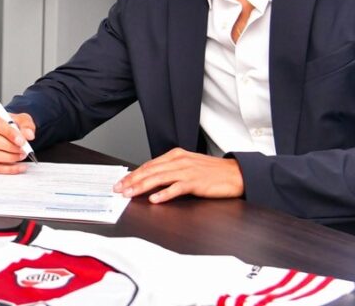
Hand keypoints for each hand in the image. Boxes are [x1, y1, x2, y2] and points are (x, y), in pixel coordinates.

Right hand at [0, 109, 35, 173]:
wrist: (5, 132)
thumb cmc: (10, 125)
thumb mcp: (20, 119)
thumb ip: (26, 125)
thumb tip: (28, 135)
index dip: (10, 134)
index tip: (22, 141)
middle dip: (11, 147)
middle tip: (24, 150)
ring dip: (10, 158)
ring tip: (21, 156)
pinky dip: (8, 169)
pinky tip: (19, 166)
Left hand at [113, 148, 243, 202]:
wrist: (235, 173)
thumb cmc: (212, 172)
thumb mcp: (188, 165)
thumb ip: (171, 170)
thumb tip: (151, 179)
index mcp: (176, 155)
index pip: (149, 165)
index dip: (134, 174)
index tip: (121, 182)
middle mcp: (179, 161)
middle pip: (150, 170)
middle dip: (132, 180)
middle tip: (119, 189)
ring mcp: (187, 171)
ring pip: (159, 178)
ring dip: (142, 186)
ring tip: (130, 193)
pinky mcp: (196, 182)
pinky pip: (176, 188)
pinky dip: (164, 194)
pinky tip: (154, 199)